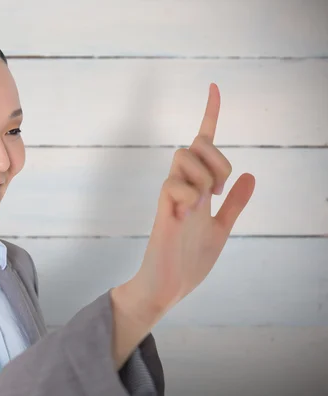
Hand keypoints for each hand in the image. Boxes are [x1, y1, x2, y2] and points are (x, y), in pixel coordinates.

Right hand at [120, 83, 256, 321]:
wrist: (168, 288)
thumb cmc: (189, 260)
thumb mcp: (221, 229)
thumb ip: (234, 204)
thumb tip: (251, 176)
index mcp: (198, 189)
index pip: (203, 145)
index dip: (210, 114)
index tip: (214, 87)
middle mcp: (184, 187)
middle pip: (195, 144)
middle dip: (216, 158)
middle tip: (220, 190)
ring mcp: (172, 198)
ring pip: (183, 157)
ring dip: (203, 175)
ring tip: (203, 203)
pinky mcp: (163, 212)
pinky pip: (174, 184)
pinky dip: (189, 194)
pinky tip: (189, 212)